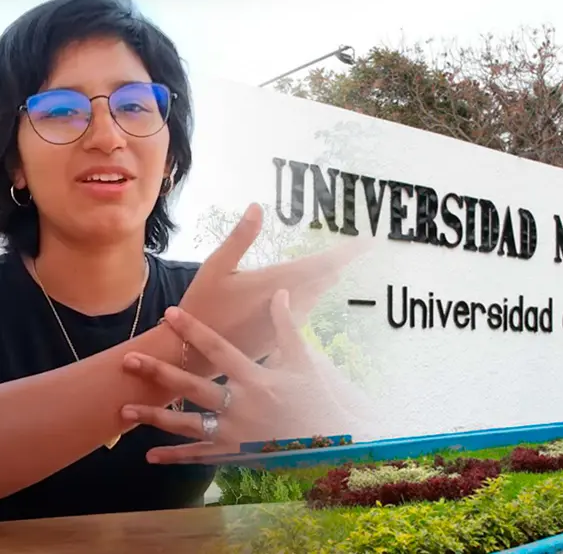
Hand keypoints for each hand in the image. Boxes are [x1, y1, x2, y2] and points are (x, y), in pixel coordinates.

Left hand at [120, 289, 352, 463]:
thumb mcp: (305, 362)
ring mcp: (236, 434)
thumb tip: (280, 292)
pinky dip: (175, 456)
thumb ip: (288, 328)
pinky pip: (201, 455)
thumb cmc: (319, 400)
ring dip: (155, 417)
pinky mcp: (235, 454)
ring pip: (188, 424)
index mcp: (257, 380)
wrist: (332, 447)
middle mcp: (242, 407)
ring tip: (124, 409)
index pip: (219, 350)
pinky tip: (149, 455)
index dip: (194, 330)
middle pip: (192, 388)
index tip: (170, 313)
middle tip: (129, 359)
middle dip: (159, 372)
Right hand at [178, 203, 363, 375]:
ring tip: (335, 264)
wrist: (194, 355)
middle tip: (359, 246)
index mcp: (275, 283)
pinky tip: (305, 290)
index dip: (346, 252)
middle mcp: (287, 304)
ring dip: (324, 279)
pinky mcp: (280, 337)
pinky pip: (304, 311)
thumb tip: (258, 206)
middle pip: (324, 279)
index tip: (369, 240)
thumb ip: (240, 237)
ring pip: (316, 295)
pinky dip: (309, 296)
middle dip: (338, 262)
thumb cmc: (201, 306)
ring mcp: (286, 323)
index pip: (321, 264)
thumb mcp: (215, 267)